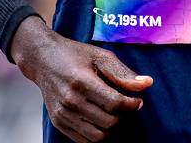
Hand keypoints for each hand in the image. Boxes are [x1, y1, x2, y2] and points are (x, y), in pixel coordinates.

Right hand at [10, 17, 151, 141]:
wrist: (43, 60)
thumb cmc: (74, 55)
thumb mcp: (101, 56)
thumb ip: (123, 73)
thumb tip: (147, 84)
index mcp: (82, 82)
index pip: (115, 104)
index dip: (132, 105)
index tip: (137, 101)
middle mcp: (70, 101)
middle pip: (109, 122)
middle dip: (123, 116)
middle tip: (126, 105)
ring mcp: (62, 114)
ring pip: (98, 136)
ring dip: (111, 127)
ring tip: (113, 113)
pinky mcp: (58, 122)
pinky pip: (84, 140)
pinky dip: (97, 133)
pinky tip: (101, 119)